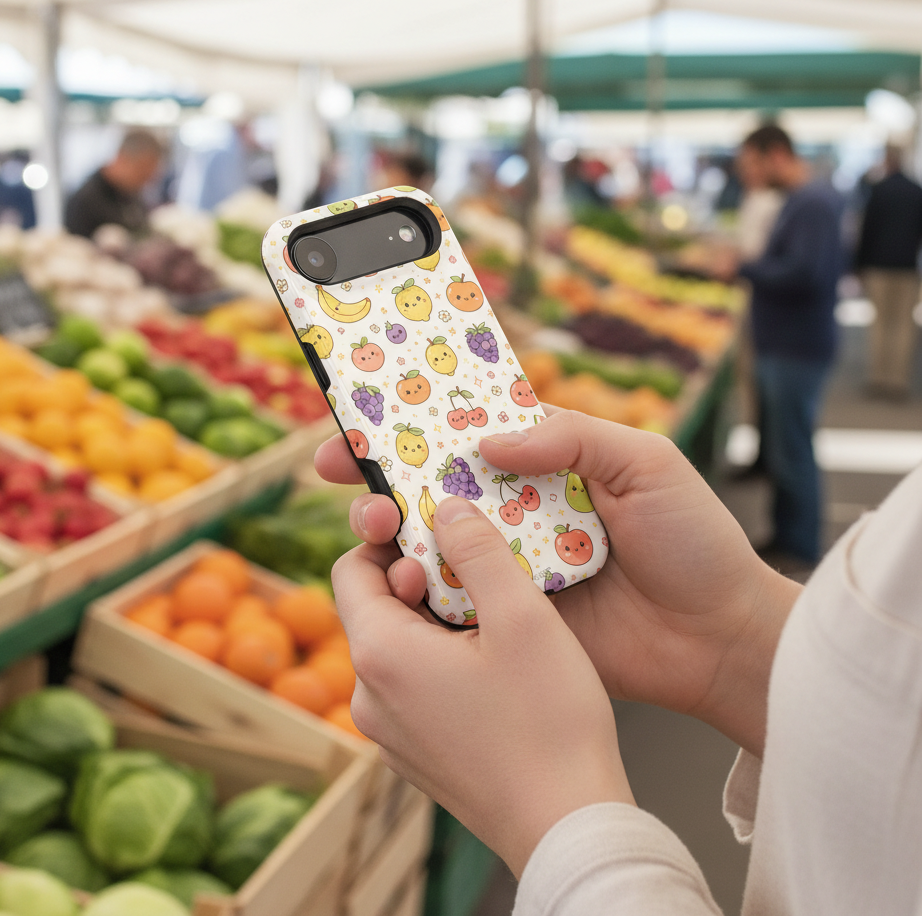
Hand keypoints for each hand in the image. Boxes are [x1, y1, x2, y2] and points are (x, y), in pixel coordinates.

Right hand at [316, 409, 799, 755]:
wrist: (719, 639)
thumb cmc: (694, 541)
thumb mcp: (645, 462)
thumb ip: (571, 436)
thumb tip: (487, 438)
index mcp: (548, 465)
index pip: (469, 433)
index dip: (415, 423)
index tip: (363, 420)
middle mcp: (517, 512)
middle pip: (435, 486)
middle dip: (380, 476)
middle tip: (340, 473)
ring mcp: (510, 566)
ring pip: (433, 541)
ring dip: (391, 531)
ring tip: (373, 526)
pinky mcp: (509, 617)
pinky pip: (454, 598)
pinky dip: (421, 587)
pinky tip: (399, 578)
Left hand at [331, 495, 633, 878]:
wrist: (568, 829)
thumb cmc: (548, 723)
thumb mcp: (521, 616)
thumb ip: (477, 549)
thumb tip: (446, 505)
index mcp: (380, 654)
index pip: (351, 569)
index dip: (389, 539)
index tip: (435, 528)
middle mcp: (368, 696)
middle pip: (375, 607)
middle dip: (420, 576)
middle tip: (476, 569)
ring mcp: (389, 733)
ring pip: (396, 646)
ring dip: (434, 618)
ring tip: (492, 616)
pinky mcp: (414, 754)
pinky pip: (412, 686)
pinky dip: (439, 659)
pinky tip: (492, 664)